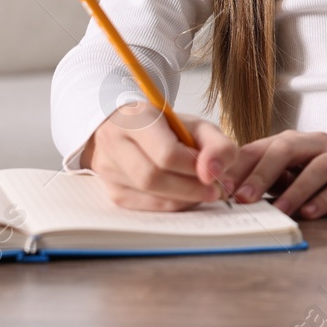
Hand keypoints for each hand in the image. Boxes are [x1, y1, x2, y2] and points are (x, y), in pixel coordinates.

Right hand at [81, 101, 238, 211]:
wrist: (128, 129)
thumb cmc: (166, 126)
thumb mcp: (196, 125)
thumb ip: (216, 145)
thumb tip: (215, 174)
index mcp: (134, 119)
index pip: (165, 153)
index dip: (194, 168)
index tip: (215, 173)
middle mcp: (114, 144)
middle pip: (153, 178)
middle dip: (191, 188)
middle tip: (216, 190)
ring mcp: (109, 170)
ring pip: (150, 196)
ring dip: (185, 199)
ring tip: (205, 192)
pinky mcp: (114, 191)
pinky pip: (147, 207)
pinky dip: (173, 205)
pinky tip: (187, 197)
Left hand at [223, 131, 326, 218]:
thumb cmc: (323, 185)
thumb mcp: (290, 181)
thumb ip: (265, 184)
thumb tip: (227, 197)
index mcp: (294, 142)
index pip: (262, 147)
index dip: (241, 165)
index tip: (222, 187)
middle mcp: (318, 143)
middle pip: (287, 148)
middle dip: (263, 173)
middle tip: (244, 198)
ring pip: (317, 167)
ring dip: (295, 190)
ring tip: (280, 211)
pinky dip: (326, 199)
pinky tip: (311, 213)